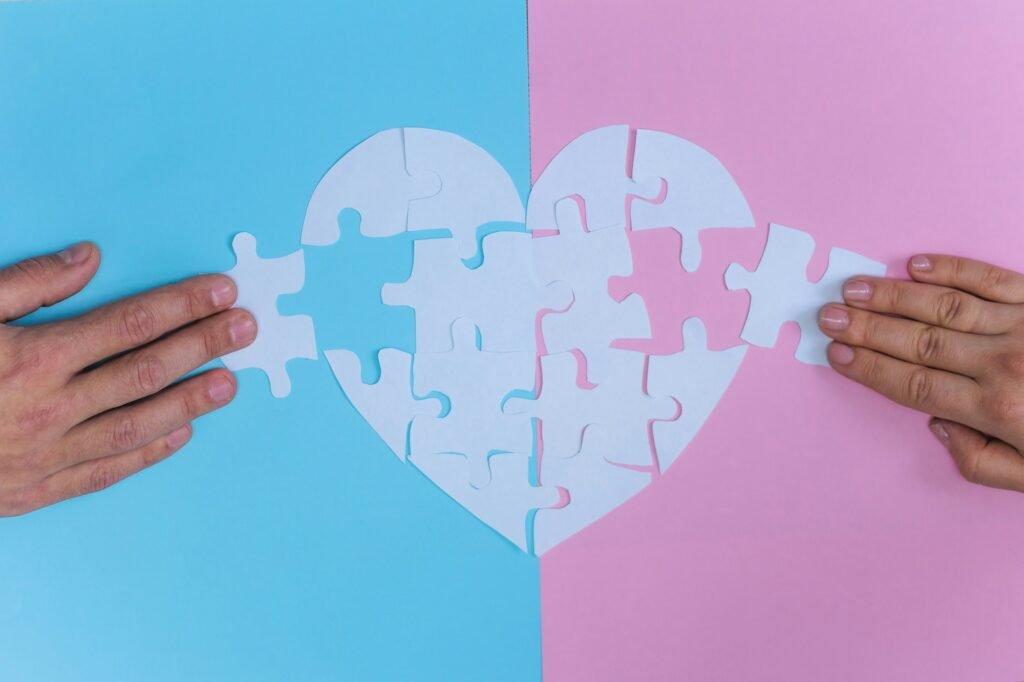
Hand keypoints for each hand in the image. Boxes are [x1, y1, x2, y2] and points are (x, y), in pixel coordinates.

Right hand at [0, 242, 255, 515]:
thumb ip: (26, 283)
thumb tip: (90, 258)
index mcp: (32, 357)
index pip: (130, 323)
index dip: (183, 305)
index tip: (221, 291)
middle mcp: (49, 407)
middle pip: (147, 369)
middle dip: (204, 344)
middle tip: (247, 327)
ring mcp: (47, 454)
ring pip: (139, 423)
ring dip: (192, 400)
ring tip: (232, 380)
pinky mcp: (37, 491)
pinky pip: (108, 471)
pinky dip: (149, 452)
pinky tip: (183, 433)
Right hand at [819, 254, 1023, 492]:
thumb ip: (981, 461)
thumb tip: (938, 425)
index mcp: (997, 411)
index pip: (912, 384)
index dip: (868, 368)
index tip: (836, 353)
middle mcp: (1004, 364)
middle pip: (917, 341)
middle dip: (867, 327)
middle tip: (826, 314)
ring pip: (944, 306)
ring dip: (893, 295)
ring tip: (854, 287)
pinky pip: (992, 278)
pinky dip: (952, 268)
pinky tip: (916, 263)